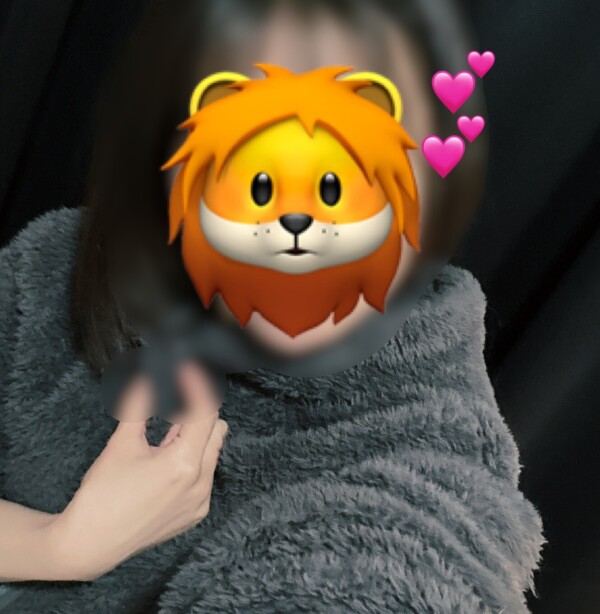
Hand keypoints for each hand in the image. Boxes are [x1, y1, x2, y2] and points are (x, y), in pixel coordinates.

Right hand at [47, 363, 227, 580]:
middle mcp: (201, 483)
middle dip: (199, 410)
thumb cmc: (103, 494)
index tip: (188, 369)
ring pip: (212, 452)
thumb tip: (148, 378)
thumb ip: (140, 406)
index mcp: (185, 464)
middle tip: (175, 399)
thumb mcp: (122, 444)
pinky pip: (205, 475)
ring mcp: (200, 501)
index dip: (197, 385)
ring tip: (169, 429)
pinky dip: (193, 459)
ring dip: (196, 435)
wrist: (91, 543)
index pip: (205, 411)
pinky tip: (168, 457)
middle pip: (216, 429)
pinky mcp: (195, 513)